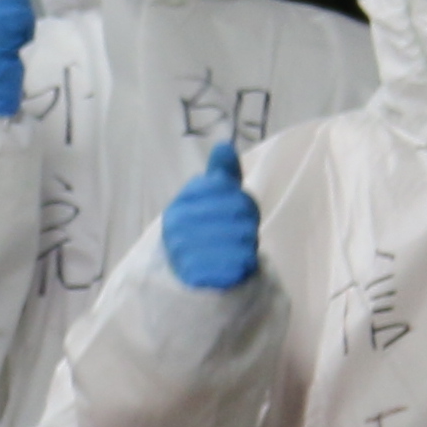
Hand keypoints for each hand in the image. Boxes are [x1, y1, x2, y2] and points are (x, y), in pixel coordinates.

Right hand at [160, 139, 259, 292]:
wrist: (188, 280)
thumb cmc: (203, 234)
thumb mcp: (210, 201)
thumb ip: (221, 174)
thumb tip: (225, 145)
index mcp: (180, 204)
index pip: (230, 191)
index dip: (242, 203)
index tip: (232, 215)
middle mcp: (178, 224)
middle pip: (241, 213)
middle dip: (246, 225)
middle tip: (235, 236)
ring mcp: (186, 250)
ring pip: (245, 238)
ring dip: (248, 247)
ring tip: (234, 252)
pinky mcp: (198, 276)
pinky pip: (240, 264)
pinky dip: (244, 265)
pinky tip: (236, 266)